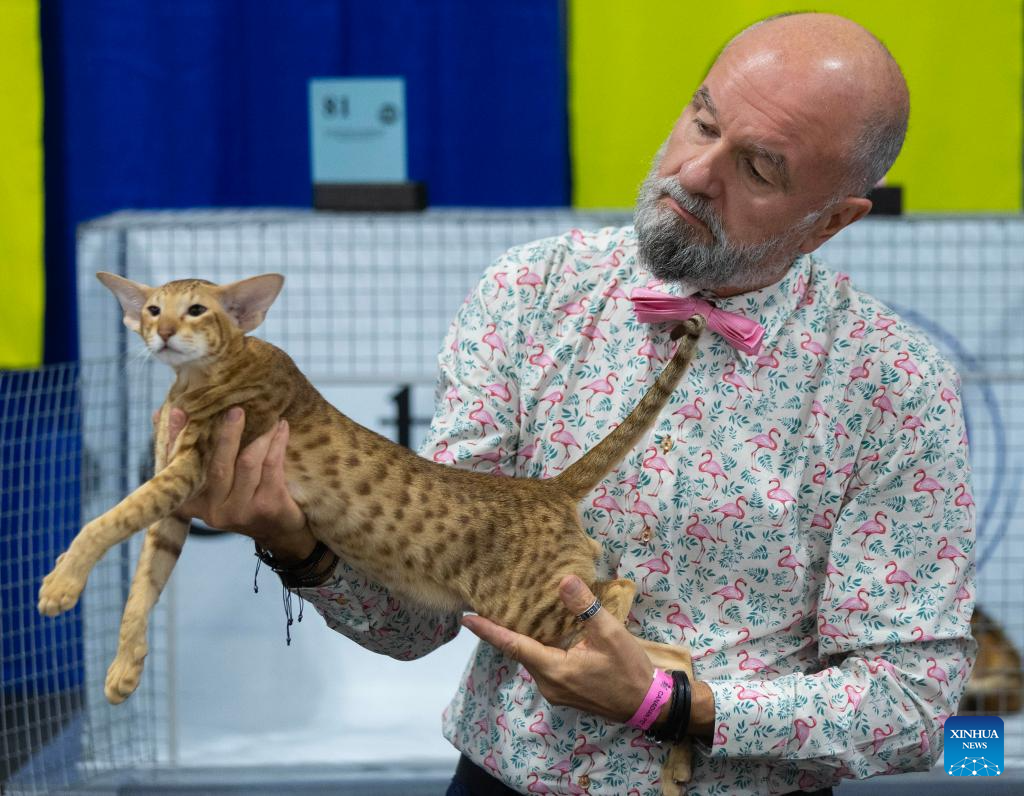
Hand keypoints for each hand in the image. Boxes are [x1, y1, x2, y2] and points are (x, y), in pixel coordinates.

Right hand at [159, 406, 313, 562]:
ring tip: (269, 416)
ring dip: (260, 435)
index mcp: (192, 503)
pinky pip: (271, 465)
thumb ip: (192, 453)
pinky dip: (277, 442)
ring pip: (248, 462)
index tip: (177, 412)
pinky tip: (282, 427)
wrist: (278, 531)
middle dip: (227, 434)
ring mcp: (241, 511)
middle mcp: (213, 511)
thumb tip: (164, 414)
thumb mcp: (214, 483)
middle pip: (218, 465)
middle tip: (235, 410)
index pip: (177, 468)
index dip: (174, 438)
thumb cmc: (241, 498)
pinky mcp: (267, 506)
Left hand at [461, 575, 657, 723]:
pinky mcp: (565, 692)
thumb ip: (585, 606)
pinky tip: (541, 633)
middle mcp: (549, 684)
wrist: (649, 705)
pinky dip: (537, 648)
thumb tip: (564, 580)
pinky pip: (543, 666)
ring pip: (532, 659)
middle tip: (486, 606)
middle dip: (503, 631)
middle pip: (519, 652)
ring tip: (511, 615)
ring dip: (522, 640)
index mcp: (554, 669)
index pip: (513, 646)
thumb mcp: (610, 633)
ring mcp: (556, 691)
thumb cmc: (629, 670)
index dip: (489, 631)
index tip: (466, 619)